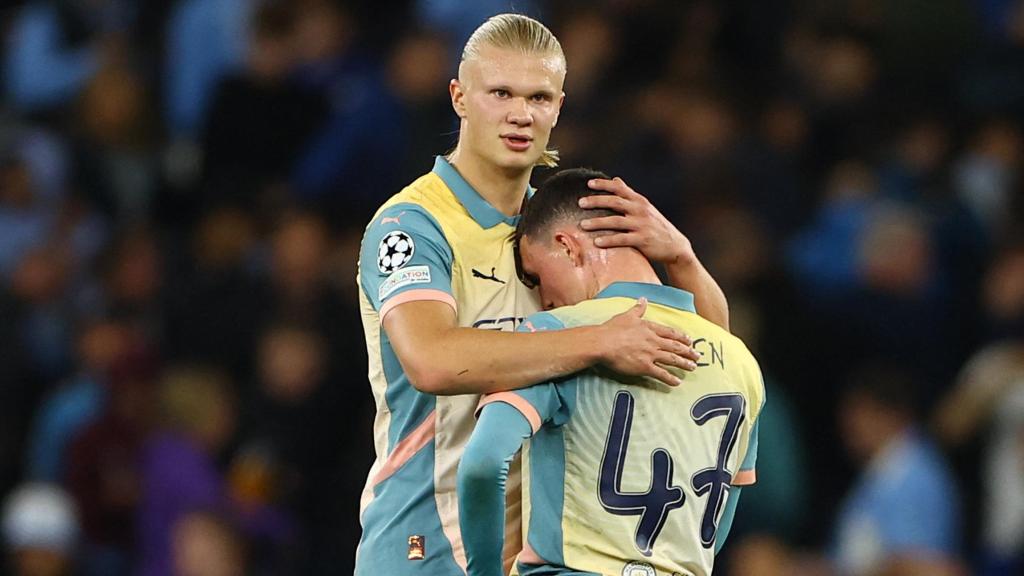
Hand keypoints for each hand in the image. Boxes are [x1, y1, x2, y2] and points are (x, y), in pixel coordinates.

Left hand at [579, 177, 694, 265]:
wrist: (675, 246)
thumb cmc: (655, 226)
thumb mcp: (644, 207)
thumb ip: (628, 194)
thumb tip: (615, 179)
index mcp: (639, 201)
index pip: (619, 189)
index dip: (604, 184)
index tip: (588, 183)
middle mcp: (640, 210)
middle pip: (615, 202)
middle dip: (596, 201)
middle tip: (580, 202)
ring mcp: (642, 225)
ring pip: (616, 221)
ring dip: (598, 222)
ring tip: (582, 225)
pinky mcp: (643, 240)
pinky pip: (623, 239)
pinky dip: (609, 240)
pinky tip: (597, 242)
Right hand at [597, 298, 698, 385]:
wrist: (602, 343)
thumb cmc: (612, 329)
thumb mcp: (627, 316)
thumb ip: (638, 309)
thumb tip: (643, 299)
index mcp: (649, 328)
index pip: (670, 333)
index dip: (682, 337)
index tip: (690, 341)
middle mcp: (653, 341)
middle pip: (675, 346)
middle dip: (688, 351)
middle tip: (697, 356)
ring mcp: (650, 354)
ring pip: (672, 359)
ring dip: (684, 364)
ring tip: (693, 367)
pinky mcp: (644, 367)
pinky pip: (661, 374)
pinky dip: (670, 378)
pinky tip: (677, 382)